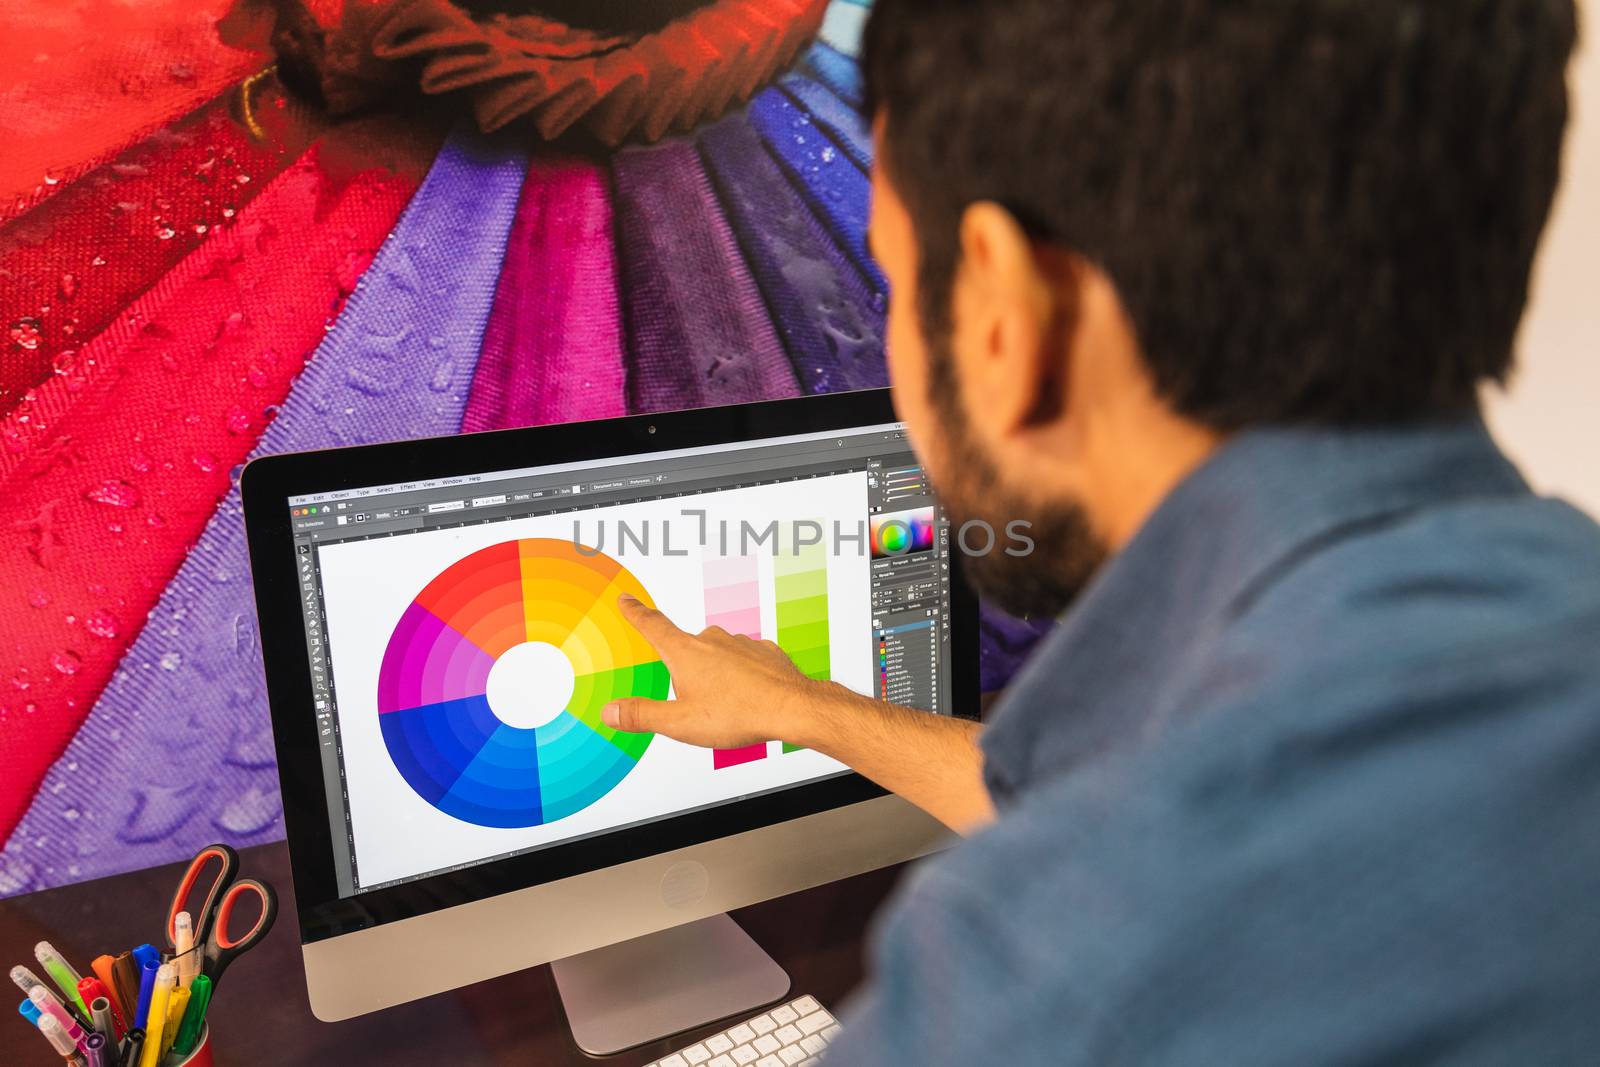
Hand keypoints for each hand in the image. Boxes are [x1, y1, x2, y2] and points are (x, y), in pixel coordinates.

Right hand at [602, 594, 829, 748]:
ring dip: (715, 675)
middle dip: (686, 672)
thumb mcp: (680, 722)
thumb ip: (642, 715)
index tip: (627, 598)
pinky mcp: (763, 651)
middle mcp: (711, 639)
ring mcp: (740, 643)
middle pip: (686, 649)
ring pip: (717, 656)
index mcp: (686, 652)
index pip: (653, 626)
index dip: (636, 612)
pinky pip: (743, 661)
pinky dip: (741, 677)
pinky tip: (748, 696)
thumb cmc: (739, 713)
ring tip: (726, 705)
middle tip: (698, 701)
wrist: (793, 707)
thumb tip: (610, 711)